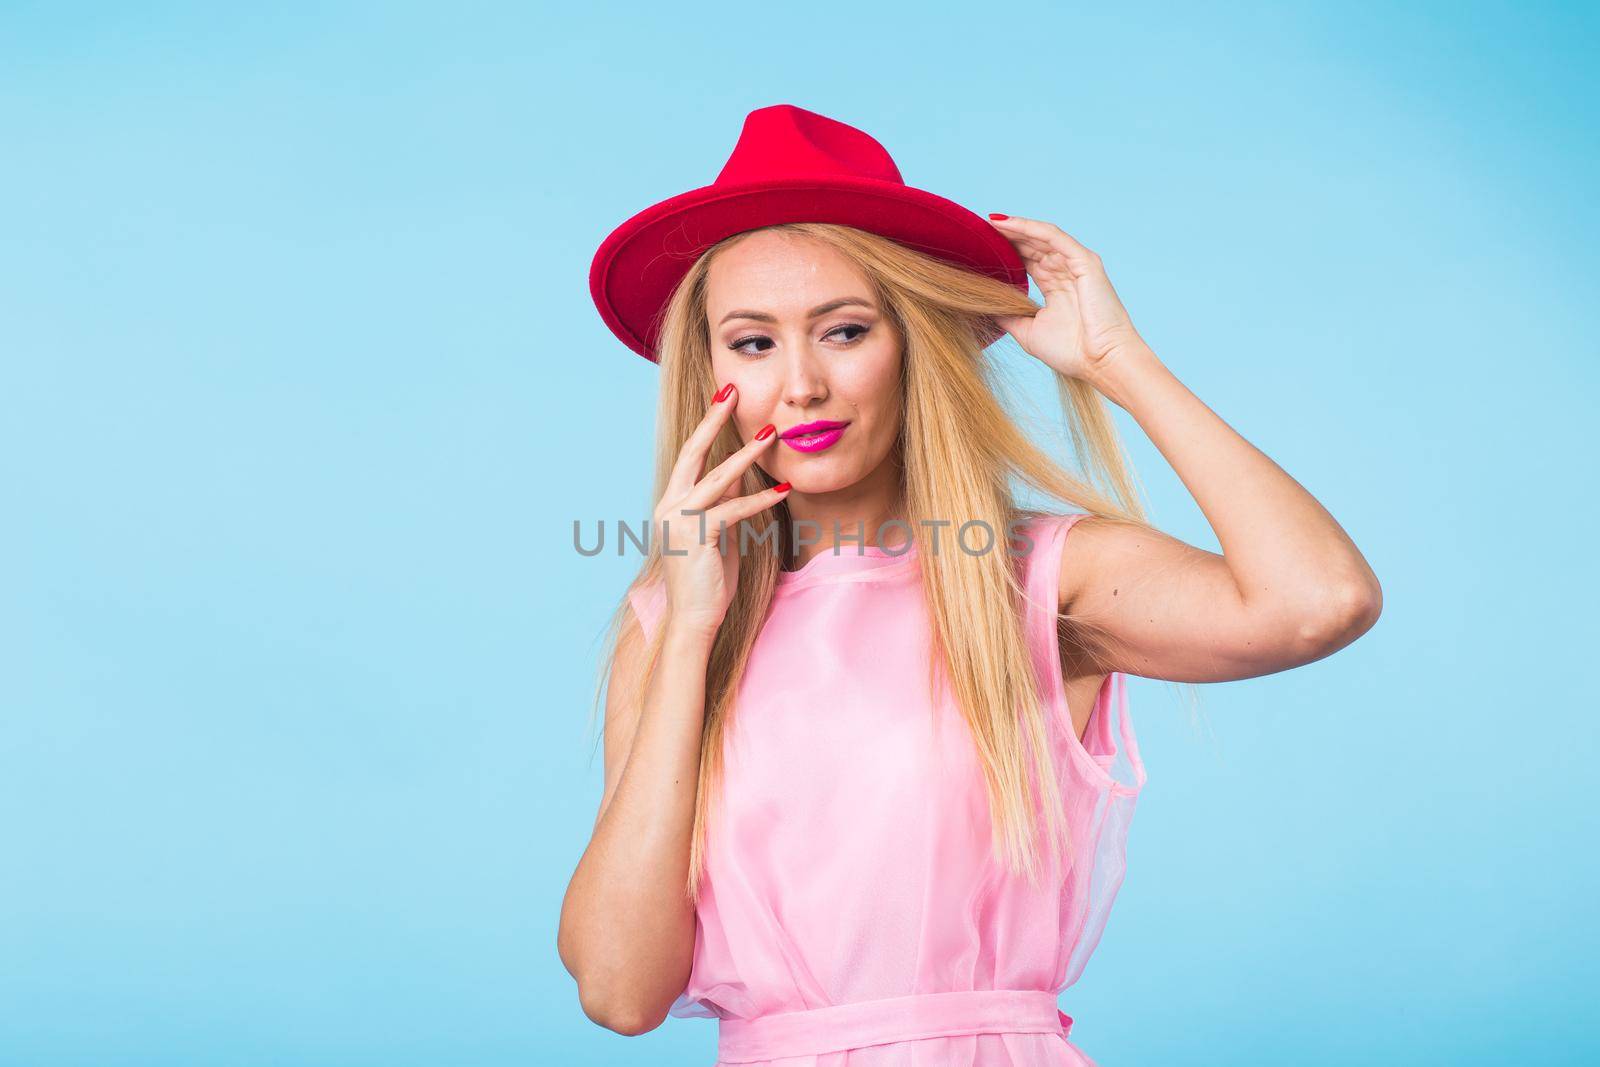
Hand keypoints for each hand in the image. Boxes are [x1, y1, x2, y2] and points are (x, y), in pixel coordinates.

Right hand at [654, 384, 789, 637]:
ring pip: (717, 478)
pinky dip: (759, 500)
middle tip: (732, 390)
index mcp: (671, 504)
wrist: (693, 620)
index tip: (723, 397)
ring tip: (771, 433)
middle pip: (693, 453)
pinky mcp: (697, 537)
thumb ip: (724, 502)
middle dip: (714, 419)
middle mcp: (669, 507)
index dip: (708, 426)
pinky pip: (733, 510)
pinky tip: (782, 490)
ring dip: (747, 454)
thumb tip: (738, 474)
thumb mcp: (719, 534)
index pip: (690, 456)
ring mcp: (679, 521)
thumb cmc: (708, 581)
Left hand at [986, 214, 1147, 380]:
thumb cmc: (1072, 352)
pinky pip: (1053, 237)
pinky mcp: (1085, 261)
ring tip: (988, 222)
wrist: (1101, 362)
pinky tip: (1007, 224)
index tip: (979, 246)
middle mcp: (1067, 272)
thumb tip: (984, 309)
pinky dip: (1030, 228)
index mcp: (1056, 287)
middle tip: (978, 229)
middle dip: (1006, 236)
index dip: (1006, 251)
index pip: (1028, 261)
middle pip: (1032, 245)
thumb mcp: (1028, 332)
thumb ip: (1008, 317)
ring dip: (1014, 228)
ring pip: (1041, 237)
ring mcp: (1077, 264)